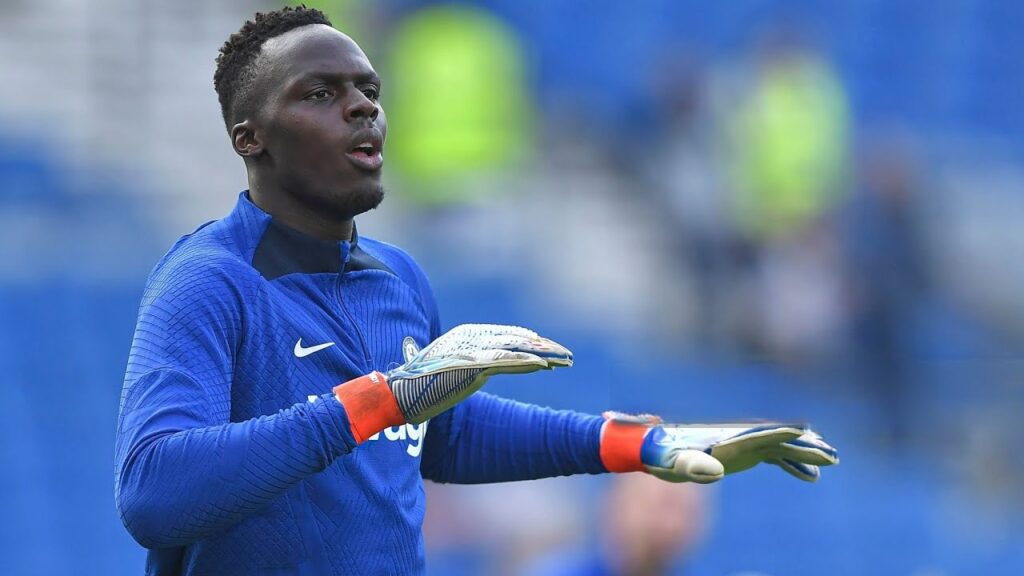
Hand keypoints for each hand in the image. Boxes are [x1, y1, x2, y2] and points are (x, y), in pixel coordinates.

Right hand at [386, 324, 572, 422]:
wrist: (398, 394)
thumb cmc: (420, 385)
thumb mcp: (450, 370)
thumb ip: (471, 366)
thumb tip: (484, 371)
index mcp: (467, 336)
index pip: (507, 336)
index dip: (531, 341)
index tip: (549, 349)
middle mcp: (472, 338)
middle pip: (517, 339)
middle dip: (544, 347)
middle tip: (567, 355)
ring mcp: (472, 351)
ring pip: (517, 349)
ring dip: (544, 355)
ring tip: (564, 360)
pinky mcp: (471, 367)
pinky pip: (505, 362)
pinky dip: (526, 362)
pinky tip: (543, 365)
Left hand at [600, 413, 837, 483]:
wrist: (653, 449)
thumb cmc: (662, 456)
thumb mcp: (674, 464)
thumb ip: (693, 466)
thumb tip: (715, 472)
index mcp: (726, 439)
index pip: (759, 435)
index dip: (782, 434)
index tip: (806, 433)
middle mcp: (738, 438)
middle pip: (777, 440)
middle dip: (804, 446)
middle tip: (832, 454)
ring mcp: (742, 445)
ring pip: (780, 447)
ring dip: (804, 454)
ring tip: (831, 461)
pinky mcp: (742, 455)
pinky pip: (774, 458)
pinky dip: (792, 465)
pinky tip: (810, 476)